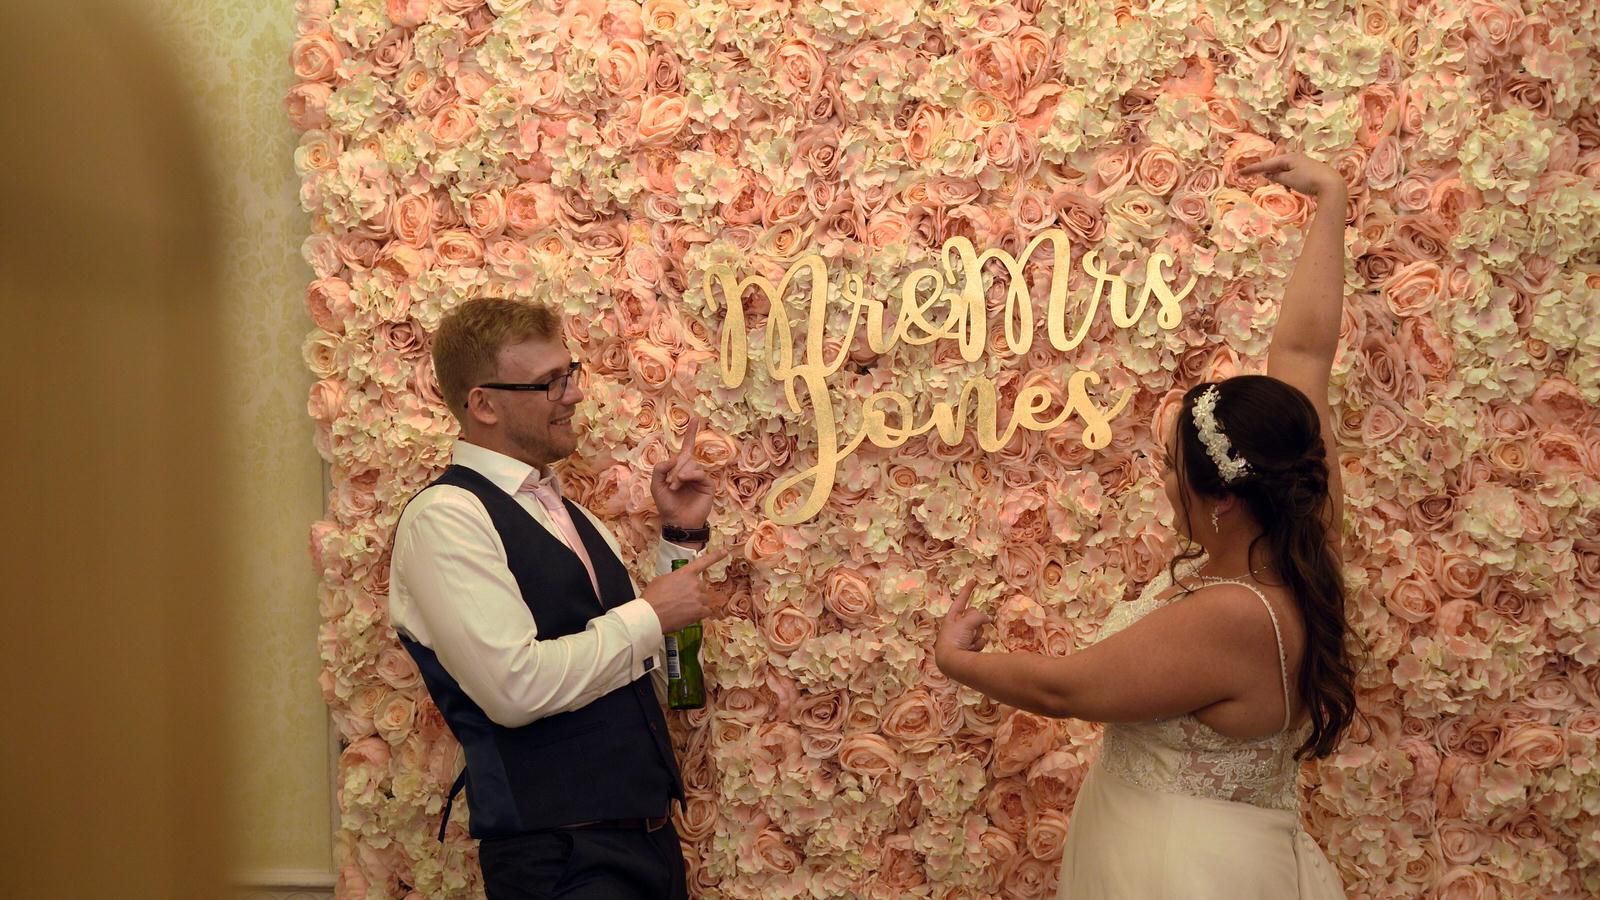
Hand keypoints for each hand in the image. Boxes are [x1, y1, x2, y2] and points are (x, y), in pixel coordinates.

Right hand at [641, 547, 728, 633]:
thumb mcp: (661, 580)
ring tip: (681, 609)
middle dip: (693, 594)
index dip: (716, 556)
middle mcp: (695, 583)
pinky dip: (700, 614)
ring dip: (696, 604)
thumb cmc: (652, 598)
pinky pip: (706, 611)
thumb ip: (674, 578)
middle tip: (679, 601)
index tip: (725, 552)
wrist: (651, 614)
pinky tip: (689, 615)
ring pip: (704, 600)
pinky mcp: (700, 611)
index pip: (703, 562)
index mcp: (685, 573)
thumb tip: (678, 584)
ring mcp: (699, 597)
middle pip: (701, 587)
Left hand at [651, 417, 713, 532]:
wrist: (677, 521)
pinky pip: (700, 472)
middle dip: (675, 468)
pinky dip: (690, 475)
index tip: (695, 418)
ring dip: (680, 474)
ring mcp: (700, 477)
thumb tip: (674, 458)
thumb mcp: (655, 485)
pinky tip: (683, 481)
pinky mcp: (708, 485)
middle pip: (686, 456)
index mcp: (679, 468)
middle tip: (670, 483)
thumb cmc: (666, 504)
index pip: (687, 447)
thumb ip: (659, 468)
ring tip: (675, 487)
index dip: (691, 433)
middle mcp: (691, 470)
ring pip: (692, 464)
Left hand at [934, 582, 990, 666]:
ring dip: (977, 635)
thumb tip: (989, 619)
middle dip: (976, 622)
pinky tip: (971, 650)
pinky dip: (978, 645)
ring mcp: (963, 638)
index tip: (972, 580)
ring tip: (968, 643)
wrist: (952, 662)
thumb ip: (978, 617)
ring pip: (979, 630)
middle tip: (971, 630)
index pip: (961, 599)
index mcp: (951, 617)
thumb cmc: (954, 638)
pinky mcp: (969, 648)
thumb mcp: (966, 622)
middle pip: (974, 616)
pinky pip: (980, 641)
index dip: (968, 590)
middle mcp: (957, 626)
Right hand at [1238, 153, 1345, 198]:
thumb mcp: (1288, 179)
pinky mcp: (1309, 170)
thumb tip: (1268, 173)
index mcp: (1288, 158)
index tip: (1239, 173)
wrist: (1331, 184)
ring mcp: (1302, 163)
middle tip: (1265, 181)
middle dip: (1269, 173)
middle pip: (1275, 165)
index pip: (1266, 164)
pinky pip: (1292, 174)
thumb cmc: (1308, 181)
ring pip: (1284, 170)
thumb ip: (1276, 176)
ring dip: (1280, 178)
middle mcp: (1295, 158)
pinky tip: (1292, 187)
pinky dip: (1288, 180)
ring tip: (1286, 187)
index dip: (1252, 169)